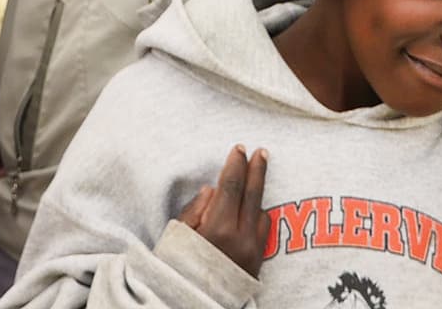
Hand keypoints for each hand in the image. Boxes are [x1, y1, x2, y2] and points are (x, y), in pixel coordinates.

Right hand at [176, 146, 268, 275]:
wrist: (193, 305)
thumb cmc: (178, 269)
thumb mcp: (177, 237)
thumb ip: (195, 211)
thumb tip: (211, 190)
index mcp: (218, 228)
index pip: (232, 186)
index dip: (236, 164)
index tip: (239, 149)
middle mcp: (241, 238)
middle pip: (254, 193)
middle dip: (257, 169)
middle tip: (261, 152)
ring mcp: (253, 251)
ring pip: (261, 212)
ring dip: (257, 195)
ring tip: (255, 179)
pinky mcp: (258, 262)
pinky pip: (264, 231)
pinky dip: (259, 216)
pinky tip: (254, 209)